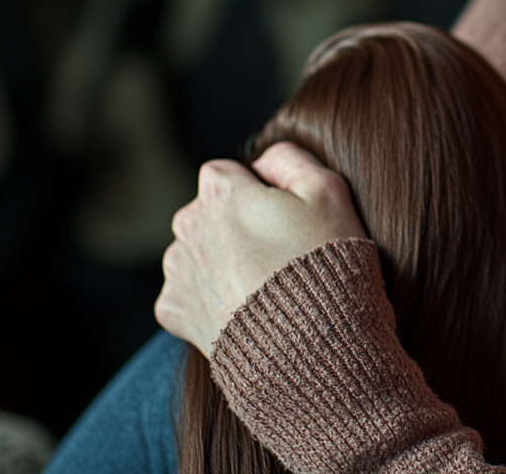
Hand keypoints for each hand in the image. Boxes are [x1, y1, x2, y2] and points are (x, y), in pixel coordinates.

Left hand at [155, 142, 366, 356]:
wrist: (311, 348)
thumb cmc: (326, 265)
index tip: (288, 219)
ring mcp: (178, 272)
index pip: (228, 173)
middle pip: (210, 212)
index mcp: (219, 192)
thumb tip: (263, 161)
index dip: (261, 192)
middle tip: (282, 254)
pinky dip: (211, 298)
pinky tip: (245, 308)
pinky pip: (190, 292)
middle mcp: (187, 227)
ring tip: (266, 285)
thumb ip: (291, 158)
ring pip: (199, 251)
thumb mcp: (330, 192)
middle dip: (238, 225)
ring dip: (222, 260)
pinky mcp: (175, 312)